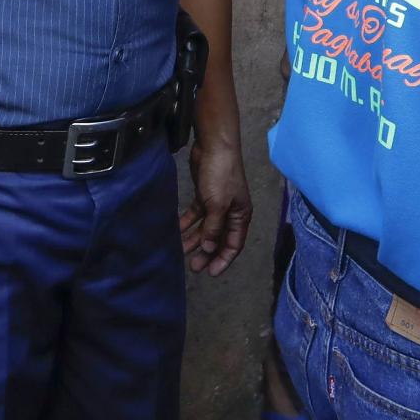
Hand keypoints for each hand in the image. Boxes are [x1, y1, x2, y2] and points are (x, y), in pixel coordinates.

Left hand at [179, 130, 250, 274]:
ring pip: (206, 228)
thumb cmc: (221, 175)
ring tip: (182, 251)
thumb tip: (207, 249)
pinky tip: (177, 231)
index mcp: (241, 216)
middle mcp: (231, 212)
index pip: (234, 244)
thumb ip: (213, 228)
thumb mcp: (218, 204)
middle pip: (218, 238)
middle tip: (193, 267)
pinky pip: (196, 215)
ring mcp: (217, 204)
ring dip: (195, 239)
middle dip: (207, 252)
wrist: (214, 146)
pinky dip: (188, 223)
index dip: (223, 259)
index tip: (210, 272)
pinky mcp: (205, 195)